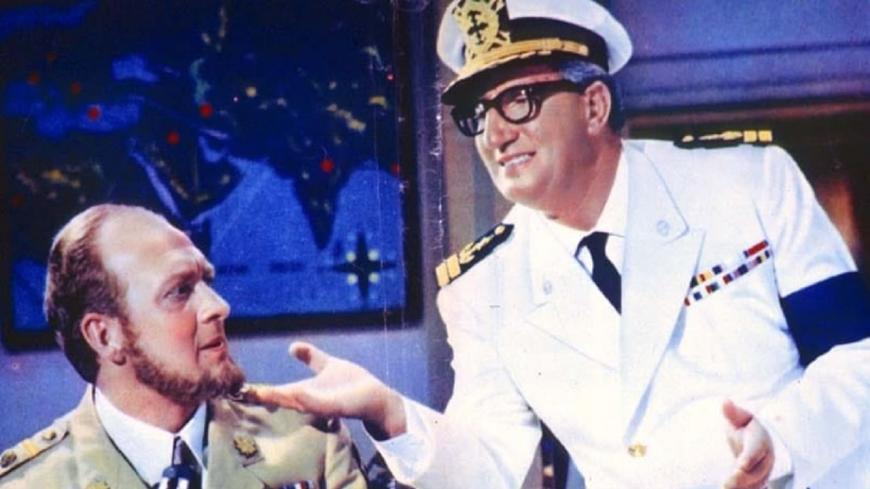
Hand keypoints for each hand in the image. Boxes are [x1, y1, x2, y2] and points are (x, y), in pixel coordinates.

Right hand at [244, 341, 406, 439]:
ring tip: (262, 393)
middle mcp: (309, 401)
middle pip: (282, 399)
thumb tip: (292, 346)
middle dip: (263, 397)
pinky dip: (307, 399)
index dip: (258, 391)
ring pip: (297, 402)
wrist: (375, 397)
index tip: (238, 388)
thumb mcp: (327, 366)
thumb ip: (311, 357)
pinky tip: (295, 392)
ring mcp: (321, 406)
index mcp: (305, 392)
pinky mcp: (336, 407)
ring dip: (281, 398)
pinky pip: (319, 404)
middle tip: (241, 393)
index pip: (277, 393)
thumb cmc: (351, 384)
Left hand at [722, 400, 773, 488]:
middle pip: (756, 472)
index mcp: (760, 441)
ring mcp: (762, 473)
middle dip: (742, 478)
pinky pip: (752, 488)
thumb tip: (724, 402)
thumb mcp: (739, 417)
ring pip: (755, 484)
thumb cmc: (744, 427)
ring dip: (742, 487)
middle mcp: (764, 460)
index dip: (749, 458)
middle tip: (727, 484)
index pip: (756, 450)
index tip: (741, 465)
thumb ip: (732, 413)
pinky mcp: (756, 482)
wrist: (757, 440)